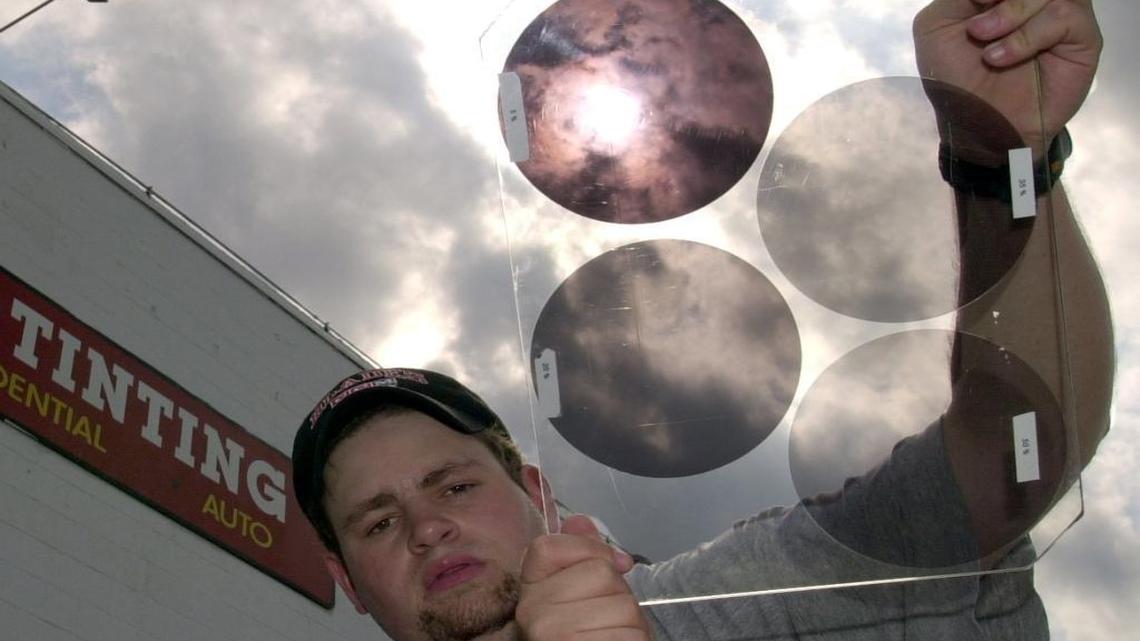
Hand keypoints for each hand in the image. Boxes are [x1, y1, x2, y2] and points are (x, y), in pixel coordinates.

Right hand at [516, 515, 651, 640]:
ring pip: (622, 603)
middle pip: (598, 572)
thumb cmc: (581, 638)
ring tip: (612, 636)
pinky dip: (634, 640)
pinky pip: (631, 632)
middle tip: (605, 618)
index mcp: (528, 597)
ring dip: (630, 622)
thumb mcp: (575, 597)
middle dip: (616, 593)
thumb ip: (577, 558)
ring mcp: (559, 636)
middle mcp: (535, 615)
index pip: (548, 547)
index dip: (587, 549)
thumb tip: (580, 521)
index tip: (608, 566)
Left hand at [913, 0, 1101, 152]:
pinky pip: (1065, 15)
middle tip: (976, 26)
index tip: (976, 0)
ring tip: (986, 47)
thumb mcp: (936, 26)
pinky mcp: (1081, 38)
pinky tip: (1002, 57)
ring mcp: (1061, 15)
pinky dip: (1028, 35)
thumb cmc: (955, 79)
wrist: (976, 126)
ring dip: (1012, 13)